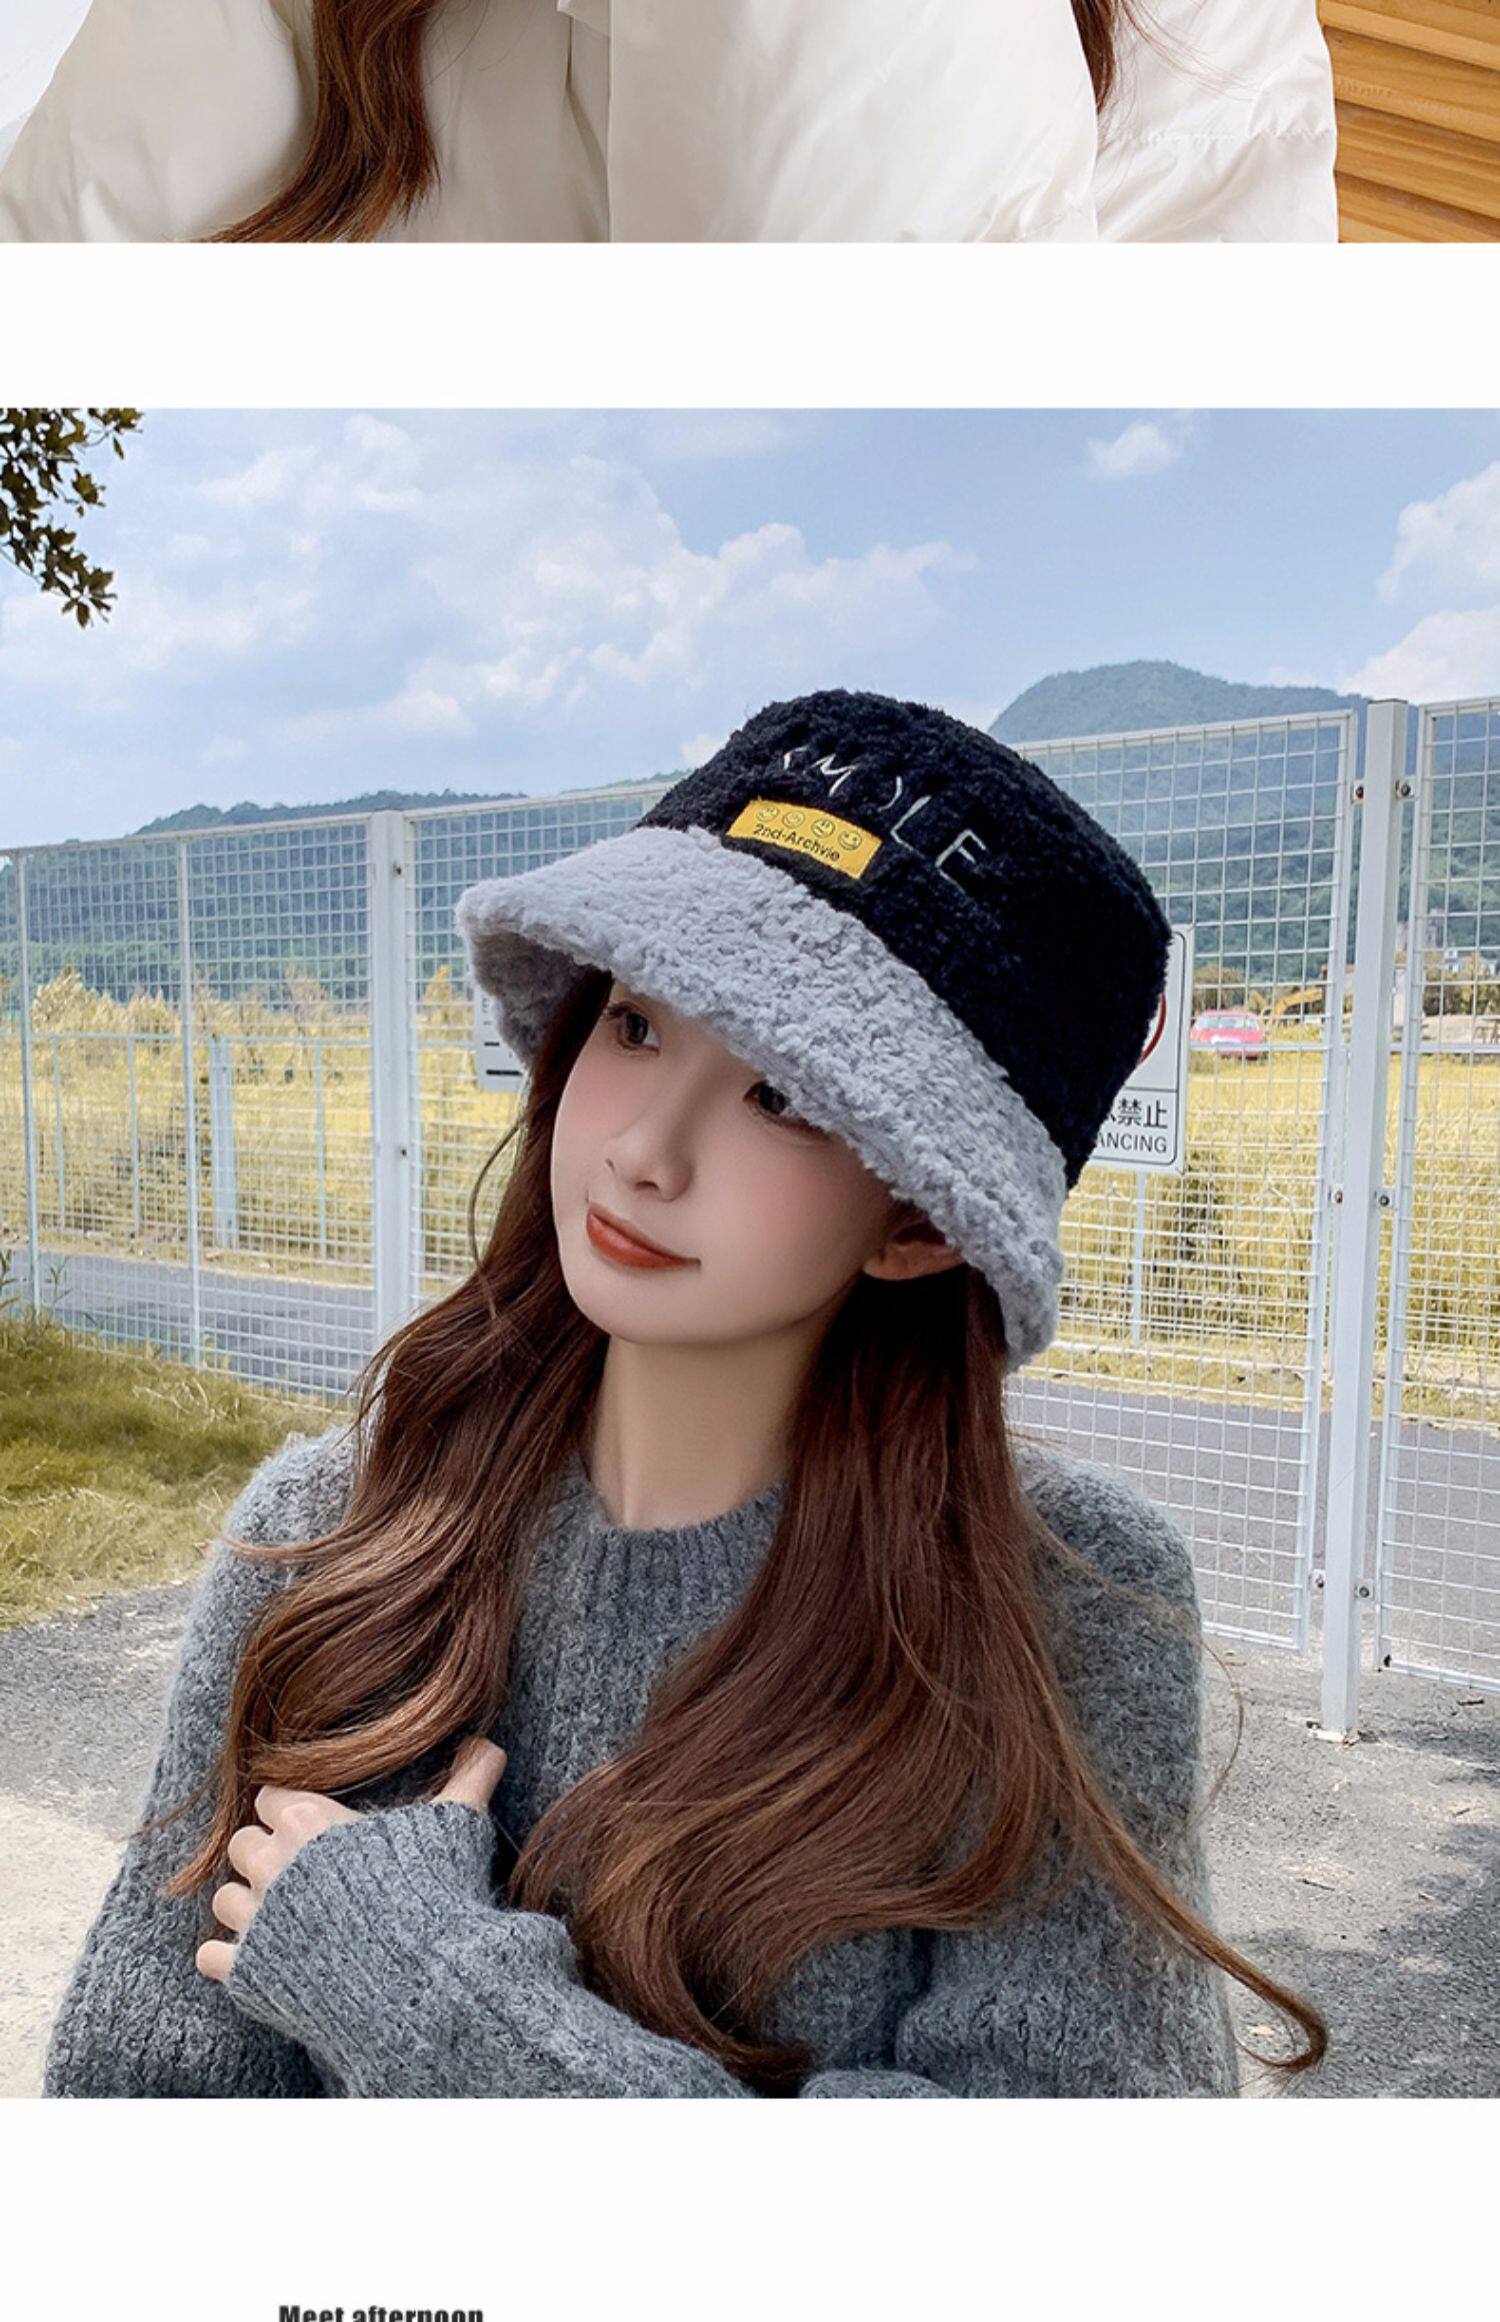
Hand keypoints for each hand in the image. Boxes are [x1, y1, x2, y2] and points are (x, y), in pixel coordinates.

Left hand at [195, 1734, 507, 1983]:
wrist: (417, 1983)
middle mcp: (271, 1863)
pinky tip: (264, 1960)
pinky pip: (211, 1955)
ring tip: (282, 1920)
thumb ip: (469, 1778)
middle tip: (300, 1877)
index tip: (315, 1830)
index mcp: (308, 1819)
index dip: (291, 1812)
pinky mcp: (246, 1970)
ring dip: (248, 1907)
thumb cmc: (433, 1893)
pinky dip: (230, 1958)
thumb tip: (488, 1743)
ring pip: (225, 1899)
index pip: (271, 1797)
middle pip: (242, 1844)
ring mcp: (255, 1919)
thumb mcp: (455, 1825)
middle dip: (266, 1857)